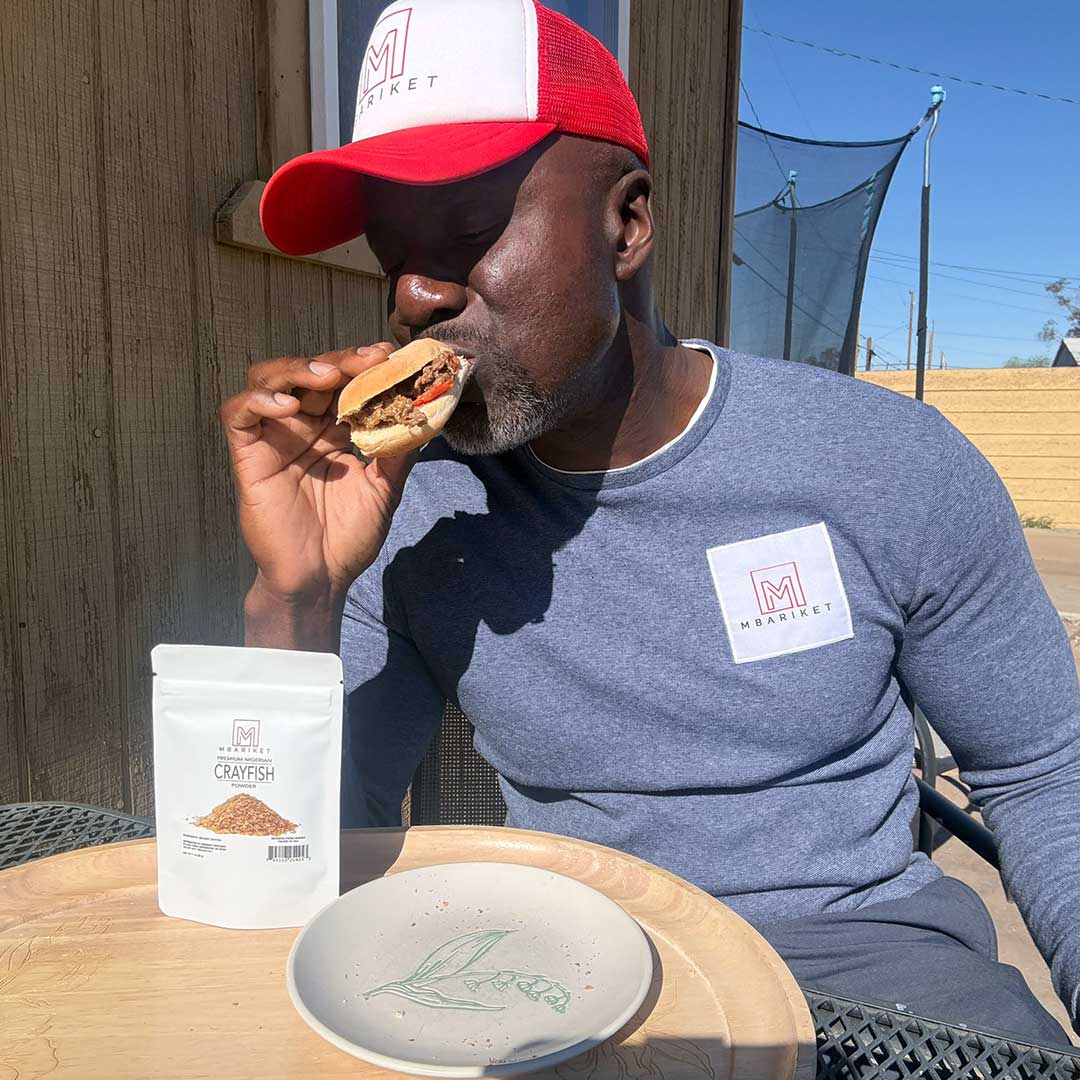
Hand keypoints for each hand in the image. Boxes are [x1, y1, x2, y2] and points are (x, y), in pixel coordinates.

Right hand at [221, 344, 411, 608]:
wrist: (321, 578)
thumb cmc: (350, 536)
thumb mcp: (385, 489)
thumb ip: (400, 451)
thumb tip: (428, 414)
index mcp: (334, 430)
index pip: (345, 383)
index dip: (364, 366)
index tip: (391, 357)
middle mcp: (302, 427)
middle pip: (311, 373)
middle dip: (340, 360)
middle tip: (368, 360)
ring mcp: (273, 438)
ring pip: (269, 379)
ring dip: (297, 369)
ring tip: (327, 376)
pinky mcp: (247, 456)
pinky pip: (238, 414)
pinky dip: (259, 401)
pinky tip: (288, 408)